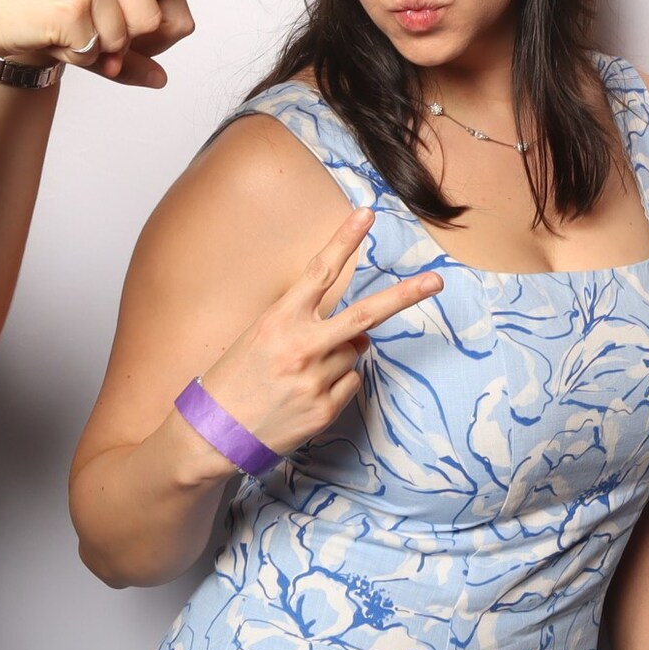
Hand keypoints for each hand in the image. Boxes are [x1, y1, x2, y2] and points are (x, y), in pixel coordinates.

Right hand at [0, 0, 276, 86]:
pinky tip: (57, 37)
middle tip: (96, 38)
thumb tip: (162, 80)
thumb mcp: (92, 32)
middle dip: (139, 43)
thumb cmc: (40, 19)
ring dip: (106, 52)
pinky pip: (105, 48)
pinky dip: (84, 57)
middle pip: (166, 19)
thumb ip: (132, 52)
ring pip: (137, 36)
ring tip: (70, 33)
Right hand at [182, 209, 441, 472]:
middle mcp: (301, 347)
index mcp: (279, 321)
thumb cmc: (234, 379)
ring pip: (354, 354)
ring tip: (300, 374)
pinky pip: (350, 384)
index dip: (345, 240)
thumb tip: (360, 334)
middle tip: (436, 281)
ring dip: (338, 357)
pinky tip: (304, 395)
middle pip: (365, 314)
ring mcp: (316, 381)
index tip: (367, 214)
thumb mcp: (259, 338)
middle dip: (405, 296)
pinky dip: (335, 385)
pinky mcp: (324, 411)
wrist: (212, 436)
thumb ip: (307, 326)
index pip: (319, 271)